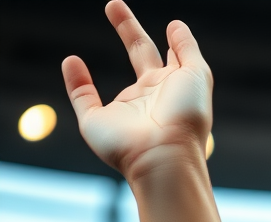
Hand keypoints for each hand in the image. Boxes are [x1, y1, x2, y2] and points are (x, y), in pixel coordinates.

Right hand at [62, 1, 211, 181]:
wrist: (165, 155)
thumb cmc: (185, 116)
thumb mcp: (197, 74)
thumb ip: (187, 48)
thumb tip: (176, 25)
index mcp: (173, 89)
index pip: (166, 58)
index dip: (167, 43)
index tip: (169, 28)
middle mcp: (149, 99)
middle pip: (138, 56)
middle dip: (128, 30)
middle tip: (113, 5)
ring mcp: (123, 111)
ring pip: (116, 76)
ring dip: (112, 47)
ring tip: (89, 39)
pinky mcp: (97, 123)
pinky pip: (82, 98)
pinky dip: (74, 81)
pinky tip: (72, 61)